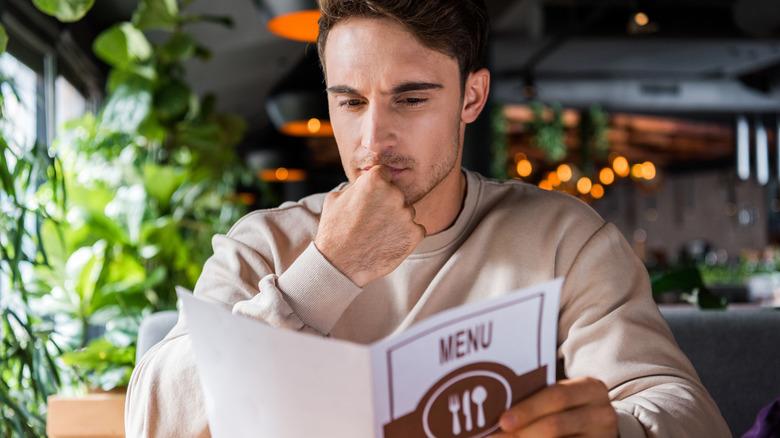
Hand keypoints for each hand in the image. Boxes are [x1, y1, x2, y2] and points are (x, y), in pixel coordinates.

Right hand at [314, 165, 425, 286]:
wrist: (340, 264)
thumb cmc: (334, 230)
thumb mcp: (336, 198)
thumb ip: (357, 185)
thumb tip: (367, 180)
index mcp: (375, 180)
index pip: (385, 174)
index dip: (377, 185)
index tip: (370, 198)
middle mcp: (395, 194)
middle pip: (397, 193)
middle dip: (387, 203)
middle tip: (372, 219)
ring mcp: (407, 214)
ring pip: (406, 212)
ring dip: (396, 219)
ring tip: (377, 233)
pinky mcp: (415, 234)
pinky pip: (415, 229)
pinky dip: (405, 235)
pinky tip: (388, 242)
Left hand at [489, 377, 617, 437]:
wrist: (599, 422)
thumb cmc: (570, 405)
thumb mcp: (564, 395)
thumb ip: (539, 397)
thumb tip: (500, 412)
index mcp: (590, 388)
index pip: (557, 396)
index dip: (528, 409)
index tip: (503, 421)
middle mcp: (601, 413)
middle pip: (557, 424)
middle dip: (523, 432)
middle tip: (497, 437)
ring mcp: (602, 435)